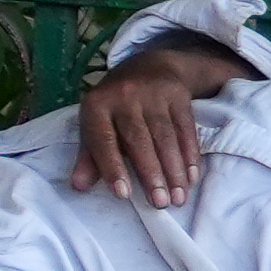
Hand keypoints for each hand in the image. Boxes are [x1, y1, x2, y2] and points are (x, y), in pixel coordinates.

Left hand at [78, 47, 228, 209]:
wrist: (148, 67)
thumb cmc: (115, 107)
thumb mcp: (96, 124)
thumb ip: (90, 157)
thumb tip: (79, 186)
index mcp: (97, 105)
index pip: (104, 140)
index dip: (113, 167)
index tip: (124, 195)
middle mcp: (124, 96)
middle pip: (139, 140)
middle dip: (151, 174)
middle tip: (160, 203)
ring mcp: (154, 94)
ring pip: (166, 136)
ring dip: (174, 170)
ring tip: (179, 198)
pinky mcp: (178, 95)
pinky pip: (186, 129)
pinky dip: (190, 155)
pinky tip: (192, 177)